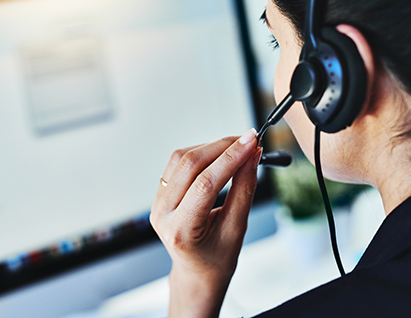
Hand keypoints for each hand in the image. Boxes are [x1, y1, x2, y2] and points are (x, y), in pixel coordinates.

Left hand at [150, 128, 260, 317]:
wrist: (197, 271)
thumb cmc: (217, 257)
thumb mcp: (237, 227)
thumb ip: (244, 189)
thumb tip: (252, 155)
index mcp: (180, 230)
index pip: (205, 184)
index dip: (231, 158)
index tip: (252, 142)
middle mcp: (162, 213)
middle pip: (190, 165)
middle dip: (223, 147)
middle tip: (249, 140)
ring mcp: (158, 202)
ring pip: (182, 158)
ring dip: (212, 147)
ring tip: (237, 147)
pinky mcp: (160, 193)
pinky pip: (178, 163)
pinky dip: (201, 153)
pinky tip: (219, 155)